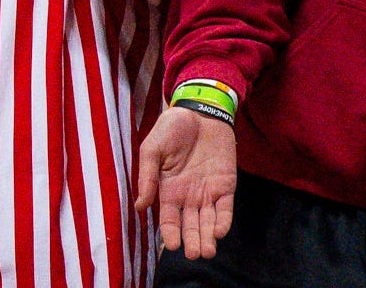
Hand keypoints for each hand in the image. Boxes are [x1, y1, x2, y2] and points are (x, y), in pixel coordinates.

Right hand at [134, 107, 237, 257]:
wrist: (200, 110)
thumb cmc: (172, 127)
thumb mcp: (152, 148)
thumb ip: (147, 175)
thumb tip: (139, 206)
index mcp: (168, 190)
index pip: (169, 219)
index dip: (170, 233)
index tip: (172, 245)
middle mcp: (188, 196)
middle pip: (190, 225)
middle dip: (191, 241)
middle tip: (193, 254)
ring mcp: (208, 192)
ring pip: (208, 221)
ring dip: (207, 238)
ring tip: (207, 251)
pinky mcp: (225, 185)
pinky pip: (225, 208)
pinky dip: (223, 221)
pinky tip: (219, 231)